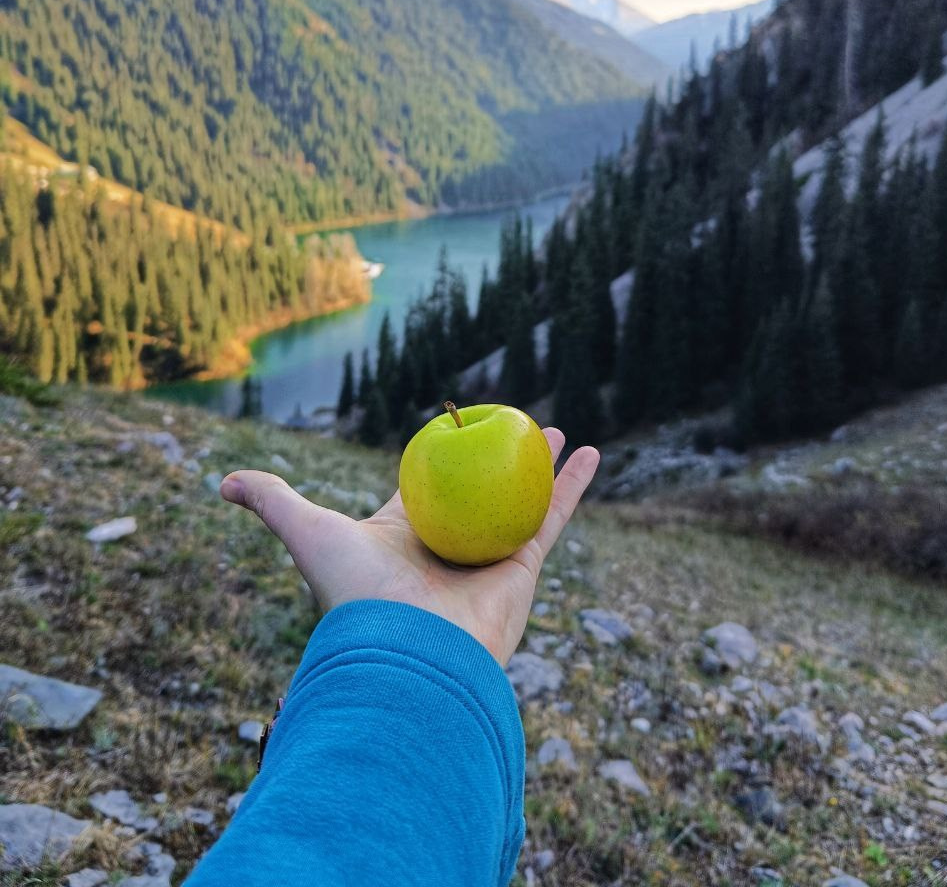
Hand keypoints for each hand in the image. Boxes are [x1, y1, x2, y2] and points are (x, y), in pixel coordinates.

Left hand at [220, 428, 598, 665]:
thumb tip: (221, 479)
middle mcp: (446, 546)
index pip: (423, 484)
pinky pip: (551, 517)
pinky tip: (589, 454)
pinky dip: (573, 486)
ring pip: (518, 498)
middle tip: (512, 423)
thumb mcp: (308, 532)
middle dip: (494, 457)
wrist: (408, 658)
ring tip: (554, 431)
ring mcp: (486, 557)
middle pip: (477, 488)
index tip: (451, 426)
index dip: (436, 456)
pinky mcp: (521, 570)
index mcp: (401, 534)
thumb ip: (272, 501)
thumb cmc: (354, 595)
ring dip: (539, 465)